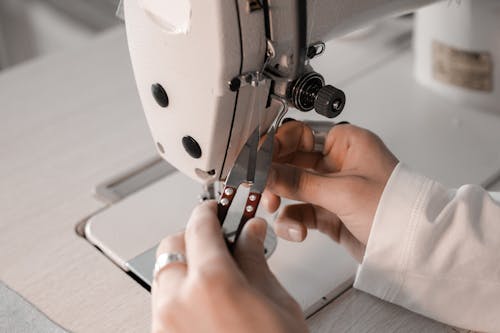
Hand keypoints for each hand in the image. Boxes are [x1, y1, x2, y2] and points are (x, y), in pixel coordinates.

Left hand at [152, 201, 306, 332]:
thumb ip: (255, 259)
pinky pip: (164, 302)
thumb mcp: (275, 301)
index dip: (210, 211)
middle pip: (173, 244)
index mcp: (211, 282)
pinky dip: (180, 292)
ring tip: (215, 276)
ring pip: (164, 273)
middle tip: (218, 242)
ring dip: (185, 265)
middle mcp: (178, 300)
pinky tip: (206, 301)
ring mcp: (165, 323)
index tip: (216, 209)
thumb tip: (250, 233)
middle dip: (193, 237)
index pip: (200, 226)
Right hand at [263, 121, 397, 260]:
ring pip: (291, 189)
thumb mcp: (342, 191)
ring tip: (275, 209)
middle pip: (290, 162)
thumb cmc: (396, 207)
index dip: (274, 145)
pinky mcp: (328, 213)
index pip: (298, 135)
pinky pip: (299, 212)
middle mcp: (336, 162)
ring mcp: (331, 188)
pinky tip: (297, 231)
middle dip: (273, 176)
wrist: (415, 247)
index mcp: (345, 142)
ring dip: (280, 201)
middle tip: (257, 185)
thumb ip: (298, 181)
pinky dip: (292, 222)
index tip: (255, 158)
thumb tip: (263, 171)